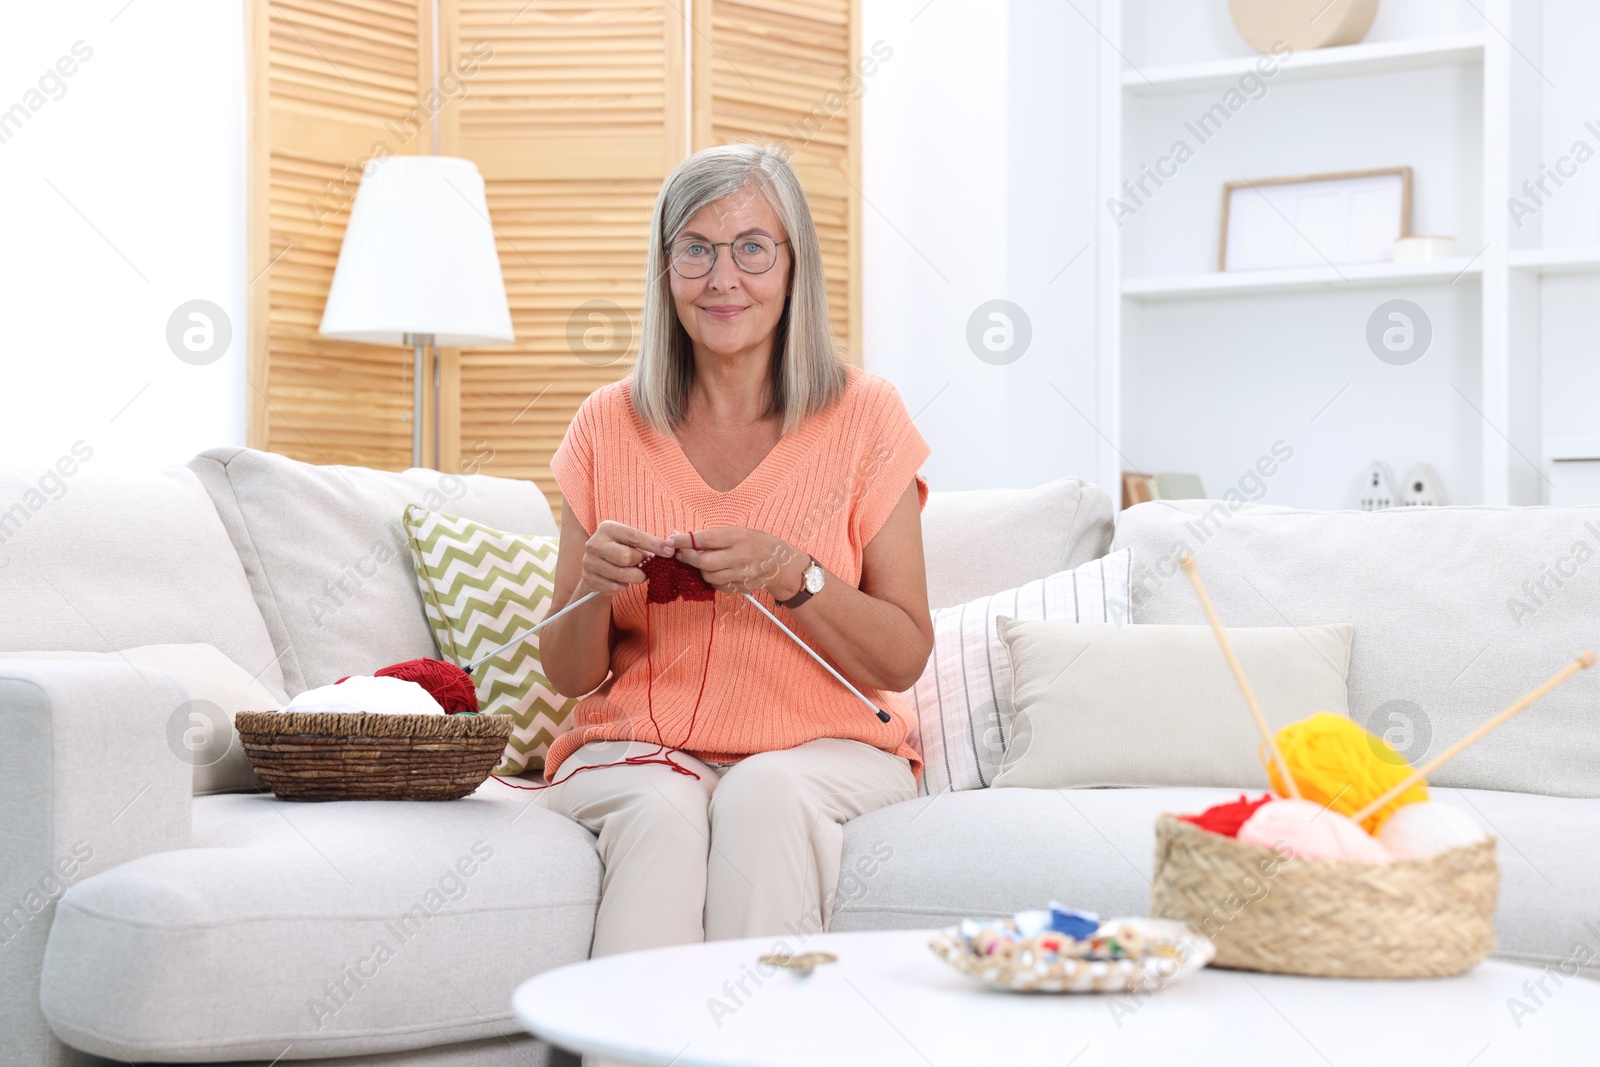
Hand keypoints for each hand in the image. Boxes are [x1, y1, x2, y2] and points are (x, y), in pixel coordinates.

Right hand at [580, 521, 673, 596]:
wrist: (596, 567)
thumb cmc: (620, 550)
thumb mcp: (630, 542)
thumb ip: (646, 545)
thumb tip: (669, 550)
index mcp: (607, 528)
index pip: (634, 536)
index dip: (654, 544)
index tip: (670, 551)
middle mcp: (594, 543)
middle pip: (626, 557)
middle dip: (640, 563)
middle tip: (643, 565)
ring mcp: (589, 562)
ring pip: (621, 575)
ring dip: (635, 577)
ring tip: (636, 574)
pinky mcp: (588, 579)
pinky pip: (615, 587)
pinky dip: (623, 586)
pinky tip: (621, 580)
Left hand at [667, 526, 806, 598]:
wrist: (780, 563)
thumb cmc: (756, 543)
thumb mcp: (739, 532)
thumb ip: (715, 537)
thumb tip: (687, 540)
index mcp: (738, 536)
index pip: (706, 538)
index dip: (685, 540)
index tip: (672, 540)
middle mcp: (741, 556)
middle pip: (704, 561)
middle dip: (688, 558)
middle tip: (681, 554)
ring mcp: (742, 574)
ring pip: (708, 576)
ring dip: (700, 570)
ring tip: (703, 562)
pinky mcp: (741, 587)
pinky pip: (717, 586)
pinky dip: (712, 579)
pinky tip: (717, 571)